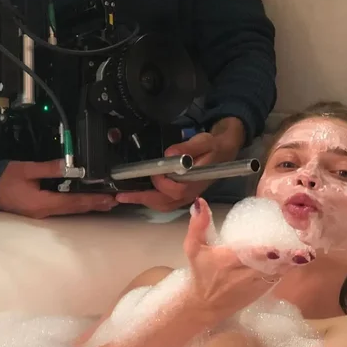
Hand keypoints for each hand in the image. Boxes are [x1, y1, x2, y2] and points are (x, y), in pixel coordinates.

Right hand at [0, 160, 117, 218]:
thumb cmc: (5, 179)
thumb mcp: (26, 169)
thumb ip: (49, 168)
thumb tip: (69, 164)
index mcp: (42, 203)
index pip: (73, 202)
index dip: (92, 200)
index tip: (108, 197)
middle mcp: (46, 212)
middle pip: (76, 210)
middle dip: (96, 205)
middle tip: (115, 200)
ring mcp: (44, 214)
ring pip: (72, 211)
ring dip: (90, 206)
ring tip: (107, 203)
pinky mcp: (42, 211)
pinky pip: (65, 210)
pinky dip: (79, 206)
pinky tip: (87, 202)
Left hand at [115, 117, 245, 211]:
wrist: (224, 151)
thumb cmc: (213, 146)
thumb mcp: (202, 142)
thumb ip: (186, 147)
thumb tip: (168, 154)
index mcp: (195, 181)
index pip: (175, 190)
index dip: (161, 183)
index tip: (153, 172)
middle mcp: (191, 193)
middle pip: (165, 202)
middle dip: (143, 199)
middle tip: (122, 196)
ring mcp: (187, 196)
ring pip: (164, 205)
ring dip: (145, 202)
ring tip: (127, 197)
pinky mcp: (183, 195)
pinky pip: (166, 203)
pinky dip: (152, 201)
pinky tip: (141, 195)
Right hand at [184, 198, 314, 315]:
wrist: (204, 306)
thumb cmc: (201, 273)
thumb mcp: (193, 248)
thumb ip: (198, 225)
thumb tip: (201, 201)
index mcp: (229, 261)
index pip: (252, 255)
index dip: (271, 251)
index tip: (286, 244)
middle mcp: (246, 273)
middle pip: (273, 263)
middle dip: (291, 254)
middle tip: (306, 240)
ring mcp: (257, 283)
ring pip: (281, 271)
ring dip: (295, 261)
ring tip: (310, 247)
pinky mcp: (264, 289)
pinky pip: (280, 276)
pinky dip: (290, 267)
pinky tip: (303, 256)